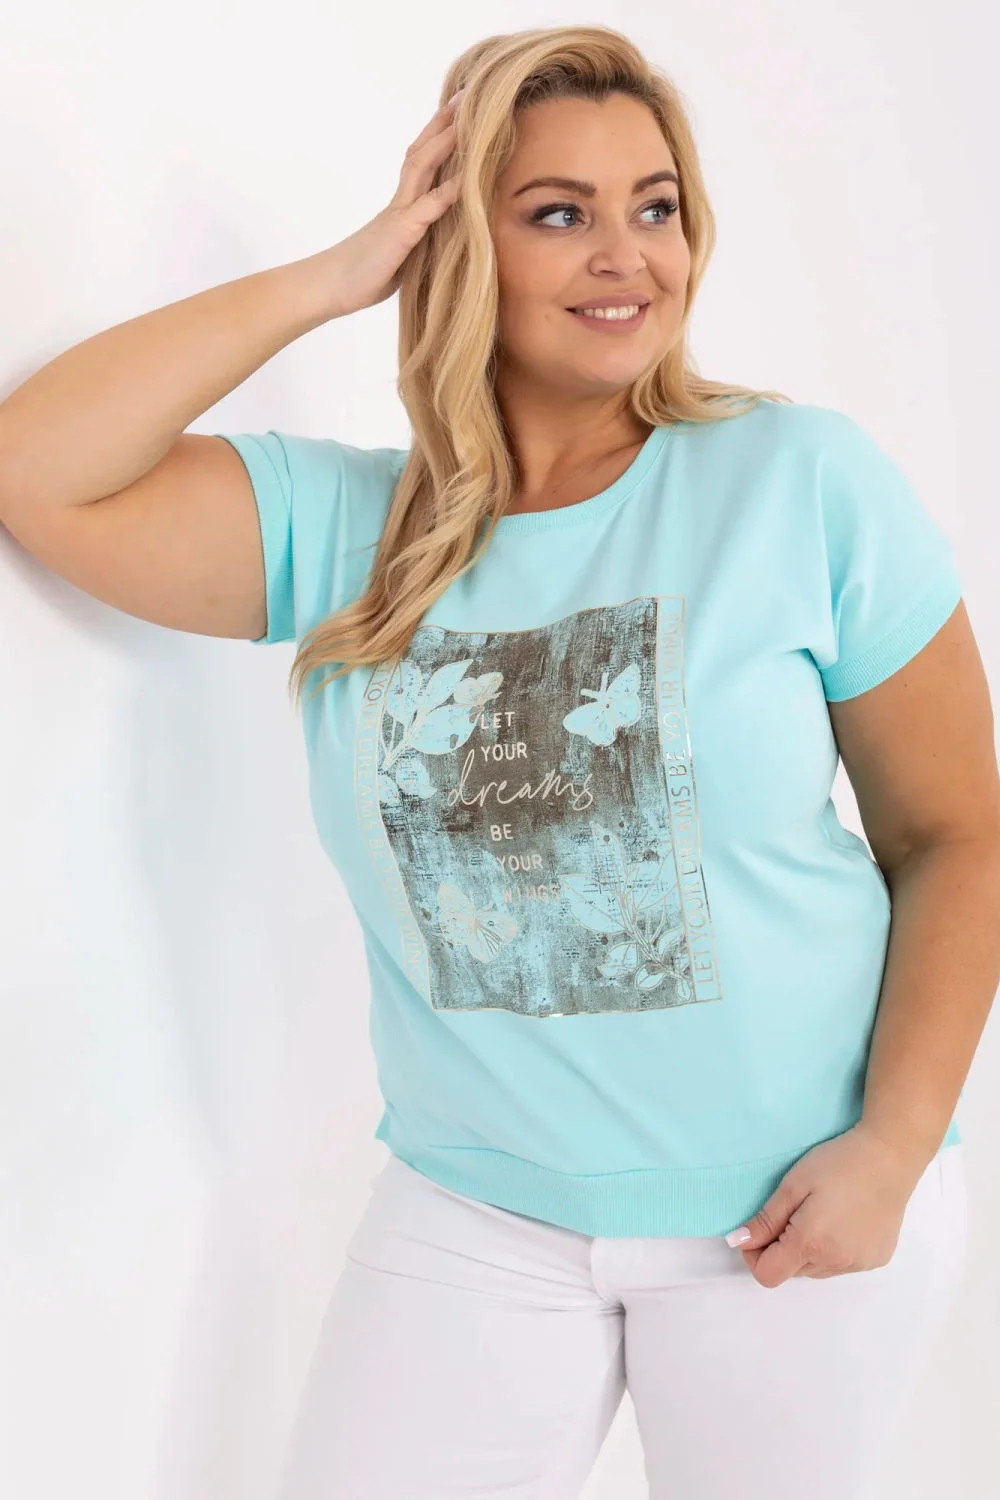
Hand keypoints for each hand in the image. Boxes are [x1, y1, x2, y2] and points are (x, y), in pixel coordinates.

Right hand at [326, 90, 465, 316]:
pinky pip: (426, 208)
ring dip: (445, 142)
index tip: (459, 114)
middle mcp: (401, 203)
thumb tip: (437, 238)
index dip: (440, 138)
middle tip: (465, 95)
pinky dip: (447, 193)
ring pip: (422, 168)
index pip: (422, 162)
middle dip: (444, 125)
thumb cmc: (363, 274)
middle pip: (422, 152)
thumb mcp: (399, 254)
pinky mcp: (400, 234)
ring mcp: (399, 215)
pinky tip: (467, 179)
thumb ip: (416, 239)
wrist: (330, 286)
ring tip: (466, 118)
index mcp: (402, 207)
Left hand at [725, 1122, 931, 1287]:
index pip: (768, 1275)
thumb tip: (739, 1242)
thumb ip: (766, 1219)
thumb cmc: (838, 1163)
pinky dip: (832, 1249)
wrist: (890, 1157)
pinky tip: (843, 1220)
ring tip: (821, 1212)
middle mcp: (836, 1263)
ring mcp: (859, 1265)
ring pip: (816, 1270)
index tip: (760, 1229)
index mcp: (811, 1244)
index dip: (755, 1255)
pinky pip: (841, 1265)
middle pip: (792, 1271)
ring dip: (807, 1250)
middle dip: (782, 1248)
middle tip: (793, 1211)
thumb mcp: (794, 1184)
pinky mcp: (876, 1260)